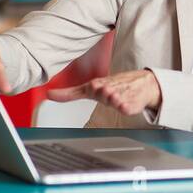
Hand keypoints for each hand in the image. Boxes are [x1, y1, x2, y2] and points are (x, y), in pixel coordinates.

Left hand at [46, 70, 161, 117]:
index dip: (94, 89)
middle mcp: (109, 89)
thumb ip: (70, 93)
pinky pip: (126, 108)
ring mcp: (121, 96)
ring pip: (114, 100)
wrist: (142, 84)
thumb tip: (49, 94)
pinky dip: (125, 107)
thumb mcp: (91, 88)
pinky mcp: (131, 105)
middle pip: (103, 94)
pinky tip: (125, 105)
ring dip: (115, 100)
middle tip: (109, 93)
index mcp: (98, 85)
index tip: (95, 88)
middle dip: (105, 95)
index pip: (92, 87)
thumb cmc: (114, 86)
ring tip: (117, 97)